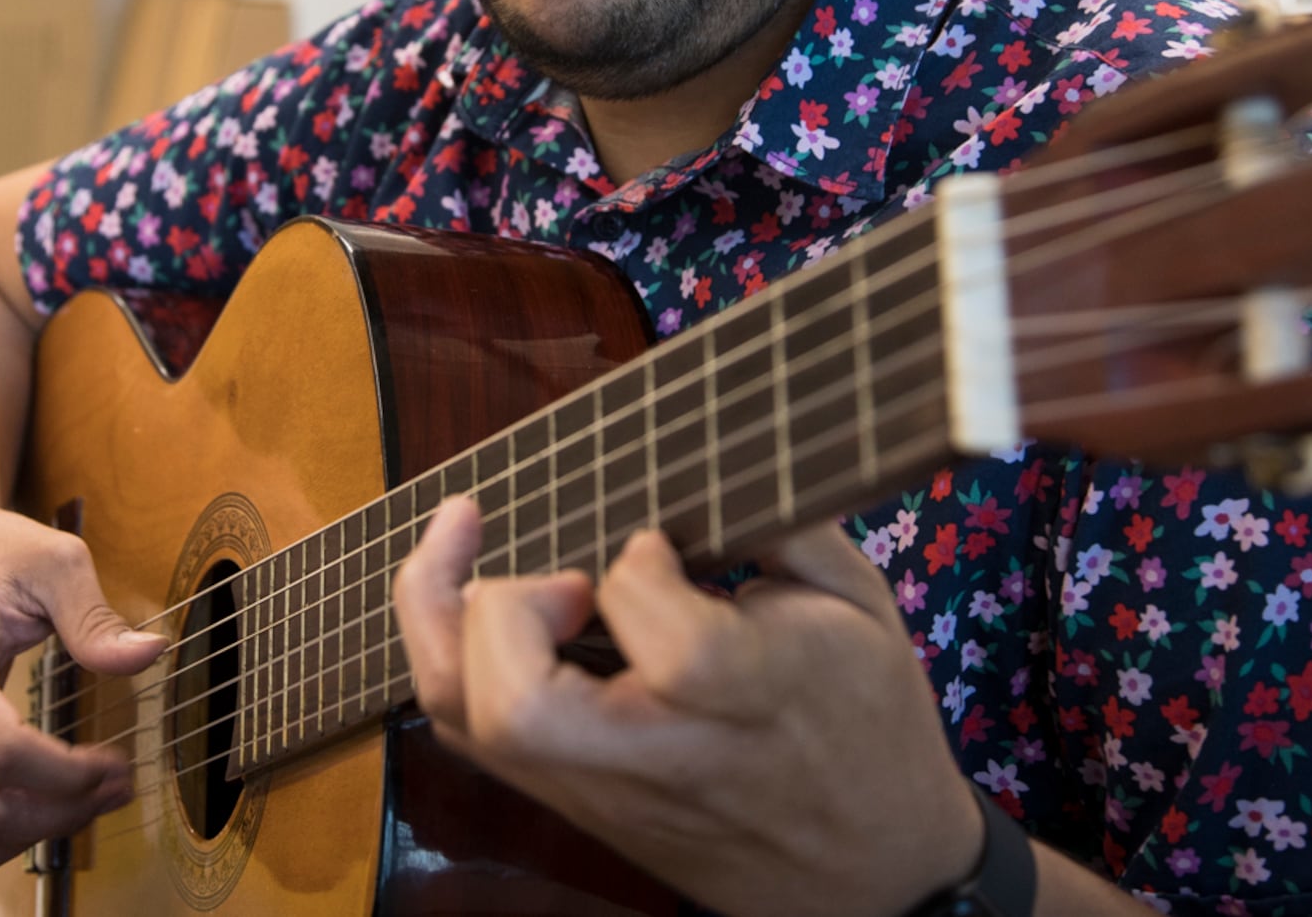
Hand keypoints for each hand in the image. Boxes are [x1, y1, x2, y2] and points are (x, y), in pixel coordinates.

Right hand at [0, 497, 167, 875]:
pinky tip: (32, 814)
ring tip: (83, 803)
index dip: (71, 774)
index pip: (3, 755)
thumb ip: (95, 616)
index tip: (119, 761)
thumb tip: (148, 655)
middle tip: (114, 786)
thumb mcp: (52, 561)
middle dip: (60, 814)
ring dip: (27, 840)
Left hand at [395, 498, 982, 916]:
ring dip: (441, 620)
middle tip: (560, 575)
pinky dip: (451, 657)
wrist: (870, 872)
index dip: (638, 565)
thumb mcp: (859, 602)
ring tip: (462, 540)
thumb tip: (712, 439)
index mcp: (750, 697)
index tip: (656, 541)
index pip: (662, 634)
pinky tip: (476, 599)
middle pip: (519, 708)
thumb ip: (783, 518)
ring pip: (471, 724)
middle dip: (500, 608)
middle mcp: (659, 756)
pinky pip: (472, 737)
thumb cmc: (867, 720)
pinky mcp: (574, 805)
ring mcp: (603, 790)